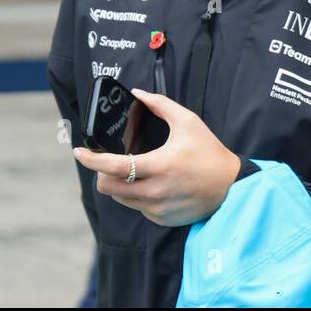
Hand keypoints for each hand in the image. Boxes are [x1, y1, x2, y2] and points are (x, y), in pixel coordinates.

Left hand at [73, 91, 240, 227]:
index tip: (79, 152)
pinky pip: (136, 208)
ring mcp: (157, 208)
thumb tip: (138, 93)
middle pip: (108, 186)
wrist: (230, 187)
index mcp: (159, 166)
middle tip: (111, 162)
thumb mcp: (189, 122)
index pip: (115, 166)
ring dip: (119, 184)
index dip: (92, 159)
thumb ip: (161, 104)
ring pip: (119, 198)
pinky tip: (153, 185)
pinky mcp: (161, 218)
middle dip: (103, 173)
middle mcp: (155, 190)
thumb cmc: (209, 152)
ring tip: (135, 171)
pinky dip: (136, 196)